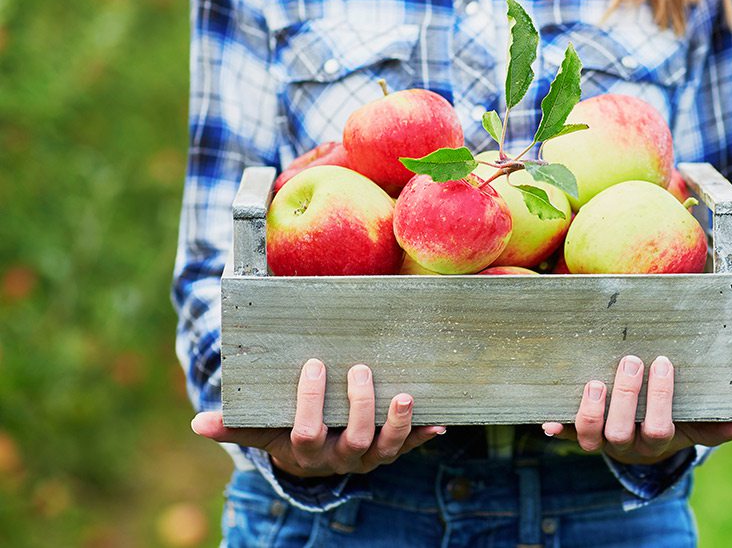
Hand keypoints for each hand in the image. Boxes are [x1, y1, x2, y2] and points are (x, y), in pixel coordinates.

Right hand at [191, 359, 444, 476]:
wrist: (315, 457)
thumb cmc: (286, 430)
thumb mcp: (262, 428)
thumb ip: (236, 424)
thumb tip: (198, 423)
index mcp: (306, 451)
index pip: (306, 432)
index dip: (310, 402)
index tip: (314, 365)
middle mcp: (340, 459)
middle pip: (352, 440)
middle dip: (359, 406)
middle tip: (360, 370)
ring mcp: (368, 457)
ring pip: (386, 447)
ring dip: (397, 424)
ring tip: (404, 395)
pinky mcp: (391, 450)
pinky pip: (411, 446)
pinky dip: (424, 434)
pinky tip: (440, 421)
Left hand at [542, 355, 731, 464]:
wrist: (640, 436)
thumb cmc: (673, 420)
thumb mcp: (697, 423)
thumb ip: (722, 424)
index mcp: (655, 440)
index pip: (660, 427)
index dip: (659, 399)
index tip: (662, 362)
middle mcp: (625, 444)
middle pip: (622, 432)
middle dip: (626, 397)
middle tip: (630, 362)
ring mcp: (599, 439)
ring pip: (589, 436)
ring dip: (589, 411)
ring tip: (593, 382)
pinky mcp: (577, 430)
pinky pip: (563, 432)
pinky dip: (555, 426)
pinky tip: (547, 418)